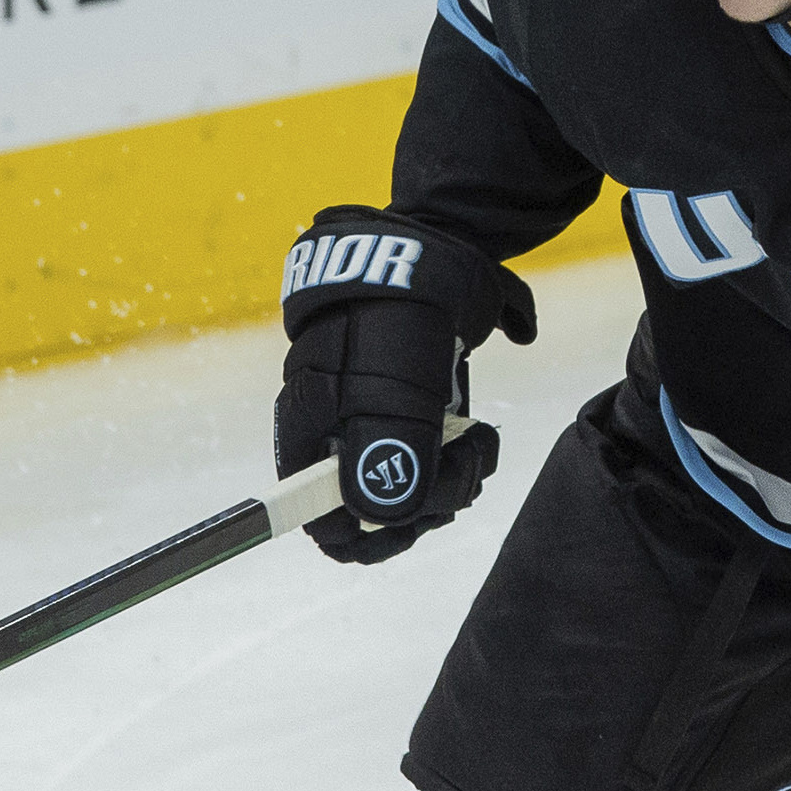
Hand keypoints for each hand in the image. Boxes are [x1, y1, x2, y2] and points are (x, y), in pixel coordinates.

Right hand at [274, 207, 532, 562]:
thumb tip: (388, 520)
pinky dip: (462, 460)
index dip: (364, 537)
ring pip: (412, 488)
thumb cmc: (399, 322)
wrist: (426, 253)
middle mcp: (335, 438)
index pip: (318, 521)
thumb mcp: (394, 392)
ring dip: (454, 480)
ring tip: (479, 443)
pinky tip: (479, 433)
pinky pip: (435, 461)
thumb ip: (388, 460)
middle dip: (427, 504)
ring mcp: (375, 425)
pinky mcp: (412, 413)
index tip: (414, 525)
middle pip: (374, 511)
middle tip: (464, 469)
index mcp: (310, 436)